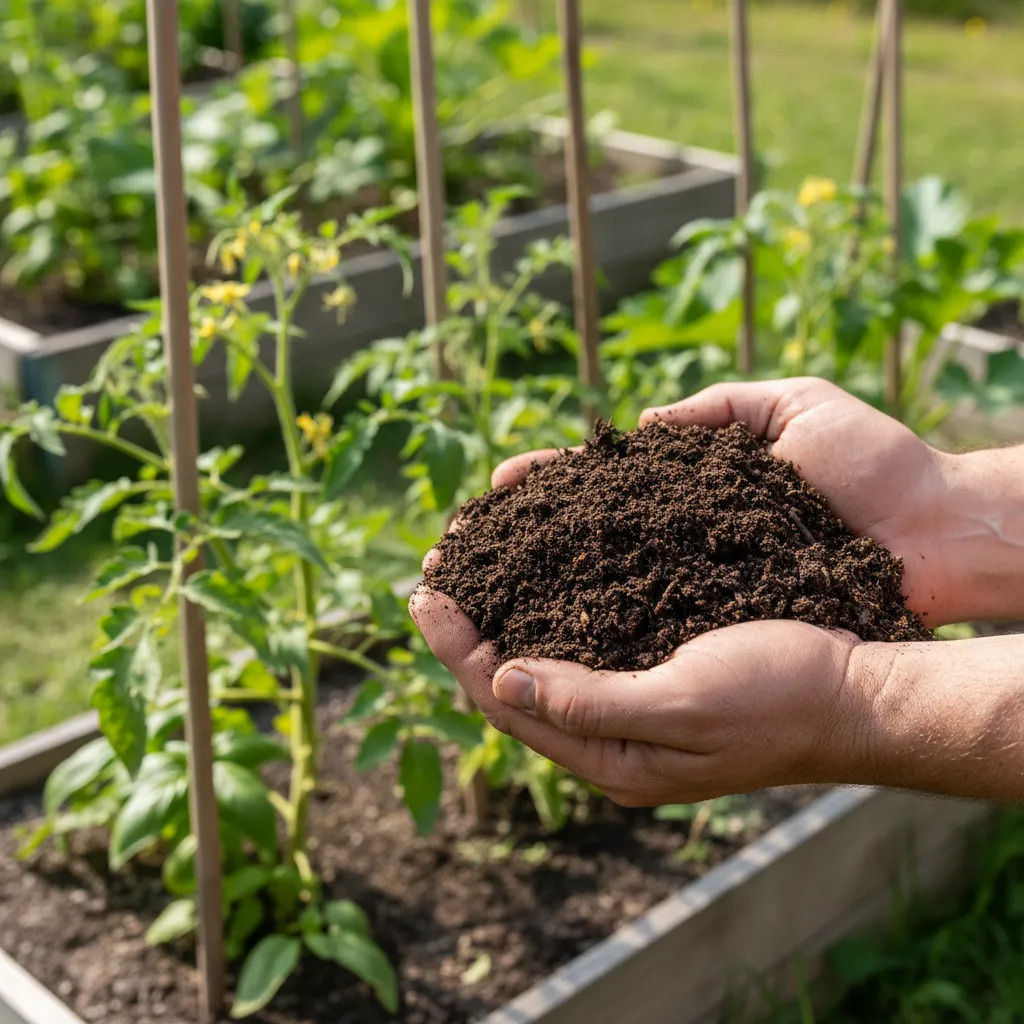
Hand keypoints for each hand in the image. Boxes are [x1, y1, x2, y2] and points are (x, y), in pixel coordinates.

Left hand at [411, 588, 864, 803]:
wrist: (856, 691)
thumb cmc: (780, 696)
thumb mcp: (685, 702)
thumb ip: (591, 703)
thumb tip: (499, 684)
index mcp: (614, 760)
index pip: (508, 707)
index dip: (460, 653)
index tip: (426, 598)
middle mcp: (614, 743)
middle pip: (515, 688)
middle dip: (467, 636)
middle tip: (430, 578)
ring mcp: (635, 712)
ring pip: (545, 665)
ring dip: (502, 622)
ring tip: (468, 574)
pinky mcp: (657, 677)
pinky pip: (582, 649)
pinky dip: (548, 614)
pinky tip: (537, 581)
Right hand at [496, 377, 955, 625]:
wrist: (938, 533)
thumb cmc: (877, 466)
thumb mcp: (797, 408)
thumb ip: (719, 407)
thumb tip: (637, 428)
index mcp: (692, 492)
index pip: (600, 489)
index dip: (546, 487)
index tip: (501, 487)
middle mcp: (684, 545)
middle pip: (584, 545)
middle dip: (518, 546)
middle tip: (457, 550)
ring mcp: (700, 588)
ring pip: (600, 592)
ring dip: (534, 594)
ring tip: (476, 592)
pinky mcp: (725, 625)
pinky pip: (646, 630)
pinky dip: (589, 634)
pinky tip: (540, 639)